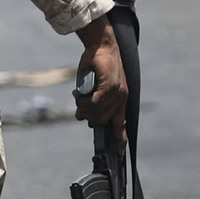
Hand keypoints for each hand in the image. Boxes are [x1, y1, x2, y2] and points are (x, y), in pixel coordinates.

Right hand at [72, 17, 128, 150]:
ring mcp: (117, 93)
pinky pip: (95, 102)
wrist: (102, 45)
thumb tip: (81, 117)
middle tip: (78, 107)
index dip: (119, 140)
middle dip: (87, 117)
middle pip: (101, 121)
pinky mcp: (110, 86)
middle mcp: (121, 98)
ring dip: (83, 108)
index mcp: (120, 100)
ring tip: (78, 97)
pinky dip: (83, 100)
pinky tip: (78, 94)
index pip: (120, 124)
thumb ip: (92, 101)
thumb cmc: (97, 64)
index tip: (119, 153)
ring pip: (96, 112)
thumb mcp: (96, 86)